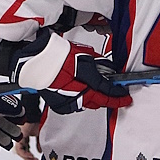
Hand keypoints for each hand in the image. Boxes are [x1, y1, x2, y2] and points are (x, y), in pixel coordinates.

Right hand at [10, 29, 130, 113]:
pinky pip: (75, 105)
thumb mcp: (83, 55)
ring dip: (94, 98)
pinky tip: (80, 91)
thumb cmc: (55, 54)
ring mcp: (66, 102)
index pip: (106, 92)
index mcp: (83, 82)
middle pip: (98, 101)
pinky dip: (81, 99)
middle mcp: (75, 95)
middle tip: (115, 94)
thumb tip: (109, 70)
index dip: (118, 96)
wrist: (33, 61)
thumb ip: (98, 65)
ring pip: (87, 104)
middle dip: (107, 98)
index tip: (126, 98)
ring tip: (94, 89)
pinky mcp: (59, 105)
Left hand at [13, 122, 40, 159]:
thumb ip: (40, 143)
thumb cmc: (39, 121)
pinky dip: (25, 154)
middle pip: (24, 153)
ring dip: (28, 159)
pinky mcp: (19, 138)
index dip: (32, 158)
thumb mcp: (42, 135)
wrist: (37, 114)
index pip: (27, 150)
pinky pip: (19, 149)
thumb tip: (39, 151)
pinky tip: (31, 156)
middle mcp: (22, 138)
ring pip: (21, 152)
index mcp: (27, 136)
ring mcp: (20, 138)